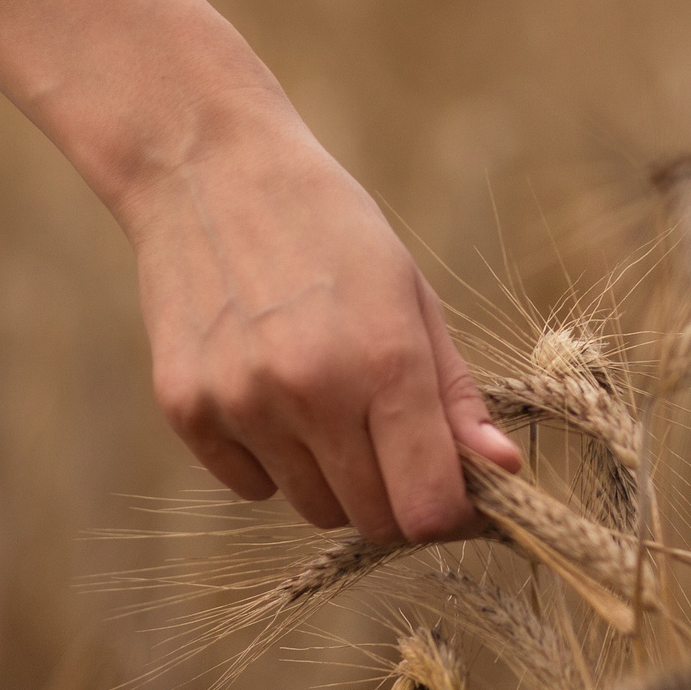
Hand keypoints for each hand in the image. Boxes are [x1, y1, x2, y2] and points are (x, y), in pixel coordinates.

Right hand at [119, 93, 522, 542]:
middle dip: (393, 497)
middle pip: (372, 520)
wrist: (208, 169)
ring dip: (330, 478)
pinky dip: (268, 461)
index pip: (428, 508)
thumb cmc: (329, 229)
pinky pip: (249, 486)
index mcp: (387, 360)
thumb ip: (457, 396)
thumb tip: (503, 472)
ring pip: (311, 507)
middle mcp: (313, 392)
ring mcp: (243, 404)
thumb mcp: (411, 297)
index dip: (450, 515)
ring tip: (321, 399)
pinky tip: (265, 390)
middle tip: (386, 439)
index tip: (453, 495)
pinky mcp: (187, 409)